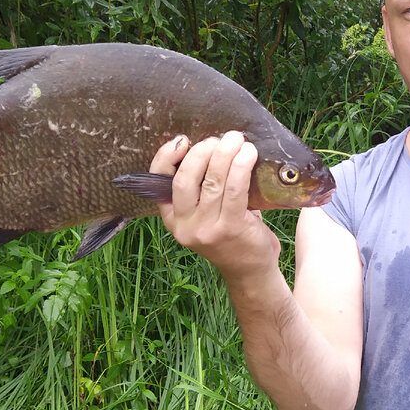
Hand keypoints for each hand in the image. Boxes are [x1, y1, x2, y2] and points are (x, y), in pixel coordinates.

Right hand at [149, 131, 281, 275]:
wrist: (250, 270)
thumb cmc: (232, 233)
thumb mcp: (209, 212)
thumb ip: (204, 185)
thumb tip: (214, 144)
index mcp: (172, 217)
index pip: (159, 181)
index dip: (166, 156)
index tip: (182, 140)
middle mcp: (184, 225)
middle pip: (186, 178)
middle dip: (203, 151)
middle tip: (222, 138)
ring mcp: (205, 229)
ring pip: (212, 181)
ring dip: (225, 154)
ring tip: (237, 139)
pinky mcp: (229, 229)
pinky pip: (235, 190)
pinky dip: (241, 167)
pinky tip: (248, 154)